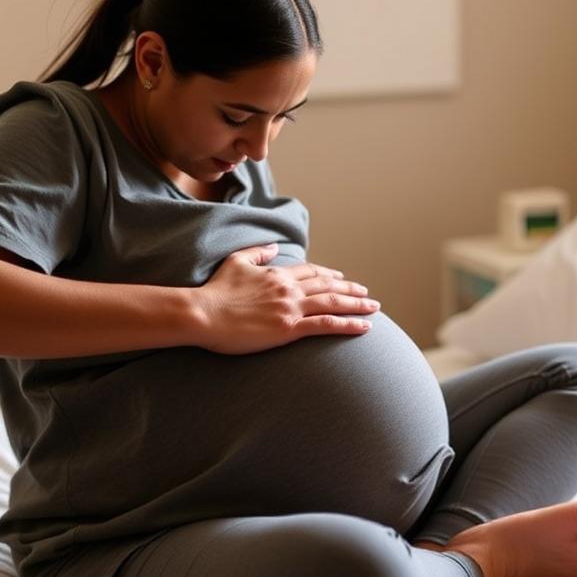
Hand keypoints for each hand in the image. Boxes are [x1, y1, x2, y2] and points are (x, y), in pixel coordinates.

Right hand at [192, 243, 378, 353]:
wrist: (203, 314)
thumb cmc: (214, 291)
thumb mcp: (235, 262)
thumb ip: (258, 253)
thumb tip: (274, 247)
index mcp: (277, 274)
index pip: (310, 272)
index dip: (328, 275)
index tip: (341, 279)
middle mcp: (289, 288)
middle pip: (327, 286)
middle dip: (350, 290)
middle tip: (366, 294)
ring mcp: (291, 308)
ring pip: (333, 303)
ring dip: (356, 304)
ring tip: (373, 307)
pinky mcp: (289, 328)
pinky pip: (326, 325)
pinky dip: (348, 324)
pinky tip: (364, 327)